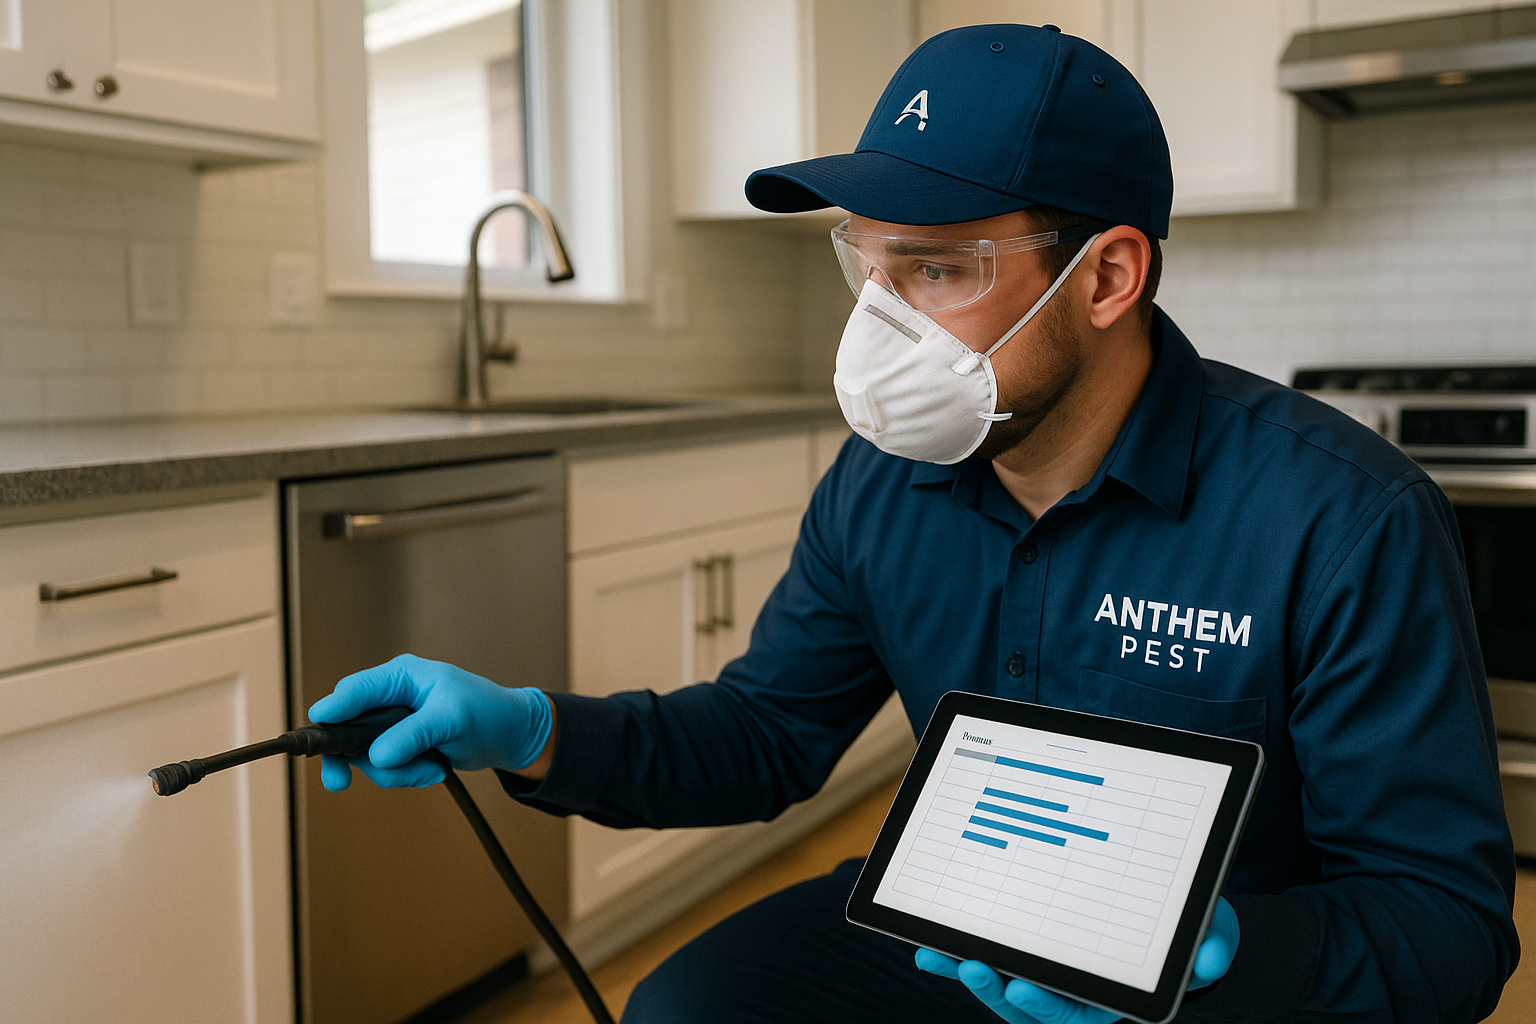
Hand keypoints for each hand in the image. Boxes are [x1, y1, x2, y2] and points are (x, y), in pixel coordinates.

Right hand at [308, 653, 552, 790]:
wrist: (510, 736)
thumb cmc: (488, 713)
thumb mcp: (453, 719)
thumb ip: (414, 735)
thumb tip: (377, 756)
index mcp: (401, 676)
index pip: (355, 690)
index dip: (332, 711)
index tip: (316, 733)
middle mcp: (391, 698)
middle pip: (347, 728)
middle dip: (355, 758)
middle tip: (341, 783)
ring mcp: (393, 724)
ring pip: (366, 757)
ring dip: (396, 772)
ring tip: (432, 768)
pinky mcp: (400, 746)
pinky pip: (385, 769)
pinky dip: (407, 776)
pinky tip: (434, 770)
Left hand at [915, 896, 1239, 1022]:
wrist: (1181, 926)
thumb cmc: (1193, 933)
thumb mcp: (1214, 936)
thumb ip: (1212, 946)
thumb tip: (1208, 959)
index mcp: (1114, 1001)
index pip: (1076, 1013)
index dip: (1047, 1005)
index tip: (1022, 988)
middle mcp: (1078, 999)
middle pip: (1028, 1006)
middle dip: (997, 992)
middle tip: (973, 967)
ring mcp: (1051, 982)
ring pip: (1004, 990)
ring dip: (970, 974)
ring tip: (939, 955)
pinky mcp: (1030, 963)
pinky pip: (995, 968)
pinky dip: (959, 960)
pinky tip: (930, 951)